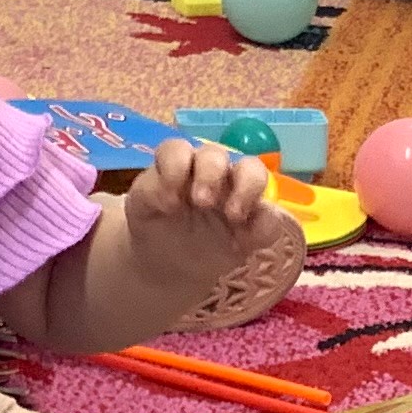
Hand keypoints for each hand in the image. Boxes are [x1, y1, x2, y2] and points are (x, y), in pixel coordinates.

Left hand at [121, 138, 265, 285]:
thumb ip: (150, 193)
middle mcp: (210, 172)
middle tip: (202, 202)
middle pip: (217, 155)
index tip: (169, 199)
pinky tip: (244, 243)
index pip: (178, 150)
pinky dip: (264, 226)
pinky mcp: (253, 223)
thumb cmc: (155, 225)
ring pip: (254, 171)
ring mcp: (236, 194)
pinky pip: (270, 217)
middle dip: (210, 173)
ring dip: (247, 187)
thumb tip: (168, 194)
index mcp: (179, 165)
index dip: (175, 166)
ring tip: (233, 215)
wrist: (169, 262)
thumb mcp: (142, 208)